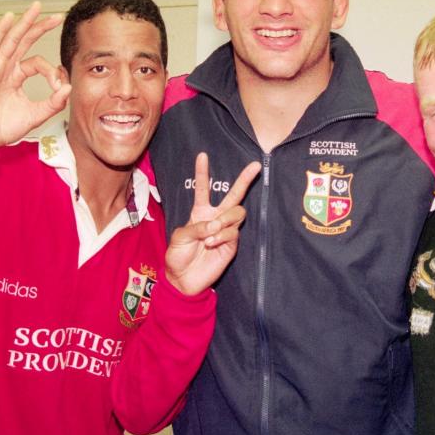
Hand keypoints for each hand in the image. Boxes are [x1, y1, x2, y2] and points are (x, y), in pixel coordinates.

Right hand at [0, 1, 71, 150]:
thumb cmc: (4, 127)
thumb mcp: (37, 114)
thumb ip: (54, 102)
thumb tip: (69, 87)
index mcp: (16, 77)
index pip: (38, 63)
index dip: (52, 72)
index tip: (60, 86)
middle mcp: (5, 68)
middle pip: (25, 41)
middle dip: (40, 27)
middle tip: (57, 16)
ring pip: (11, 38)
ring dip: (24, 22)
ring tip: (37, 8)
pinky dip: (1, 30)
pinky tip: (10, 18)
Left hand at [164, 153, 260, 295]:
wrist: (184, 280)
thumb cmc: (178, 256)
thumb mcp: (179, 238)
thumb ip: (195, 228)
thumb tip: (215, 225)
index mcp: (200, 212)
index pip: (203, 189)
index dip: (202, 172)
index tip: (202, 155)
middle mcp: (215, 218)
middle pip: (235, 195)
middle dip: (245, 179)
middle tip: (256, 165)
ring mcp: (226, 230)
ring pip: (237, 212)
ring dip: (224, 220)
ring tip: (211, 233)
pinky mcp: (232, 244)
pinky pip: (234, 232)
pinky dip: (222, 236)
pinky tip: (211, 243)